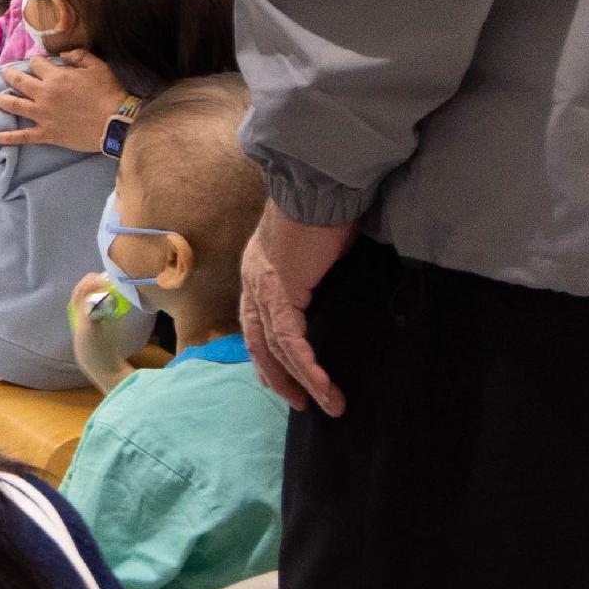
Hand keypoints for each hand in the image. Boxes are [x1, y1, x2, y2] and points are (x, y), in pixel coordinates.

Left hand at [0, 49, 126, 149]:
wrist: (116, 122)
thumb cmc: (109, 93)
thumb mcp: (97, 67)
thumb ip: (79, 56)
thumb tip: (63, 54)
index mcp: (56, 77)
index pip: (36, 64)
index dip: (36, 62)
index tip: (37, 64)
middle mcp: (44, 94)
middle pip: (19, 81)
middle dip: (10, 75)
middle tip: (5, 74)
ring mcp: (43, 115)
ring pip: (14, 105)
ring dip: (2, 101)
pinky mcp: (47, 133)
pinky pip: (23, 136)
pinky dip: (8, 138)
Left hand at [241, 206, 354, 414]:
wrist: (321, 184)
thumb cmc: (329, 210)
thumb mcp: (319, 251)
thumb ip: (318, 274)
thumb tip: (335, 289)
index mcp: (261, 270)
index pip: (256, 321)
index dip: (267, 353)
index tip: (279, 378)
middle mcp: (254, 281)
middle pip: (257, 341)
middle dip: (277, 376)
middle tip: (300, 402)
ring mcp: (263, 286)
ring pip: (275, 347)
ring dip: (299, 380)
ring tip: (325, 404)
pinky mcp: (280, 290)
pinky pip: (290, 340)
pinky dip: (307, 366)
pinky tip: (322, 386)